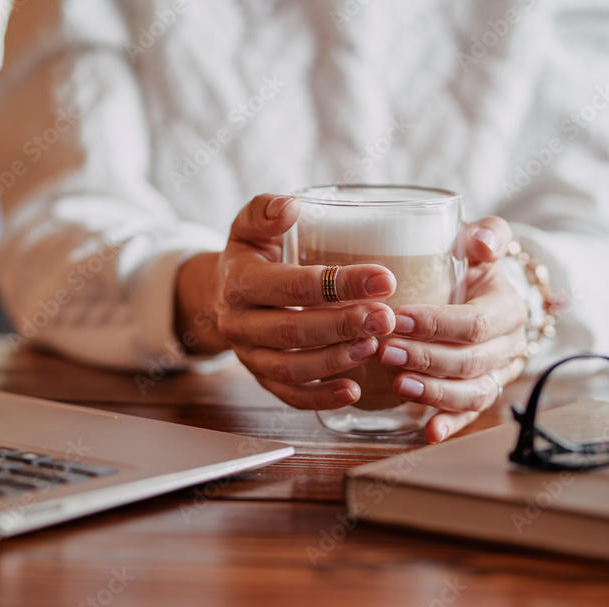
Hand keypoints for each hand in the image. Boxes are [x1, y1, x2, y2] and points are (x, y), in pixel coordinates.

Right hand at [175, 193, 397, 409]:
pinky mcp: (261, 378)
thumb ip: (264, 211)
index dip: (338, 283)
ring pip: (290, 368)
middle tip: (387, 318)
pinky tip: (353, 392)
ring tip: (375, 347)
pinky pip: (289, 395)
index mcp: (239, 282)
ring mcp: (249, 355)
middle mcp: (239, 323)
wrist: (222, 293)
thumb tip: (290, 206)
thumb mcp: (248, 226)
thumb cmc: (251, 255)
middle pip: (292, 330)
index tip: (384, 278)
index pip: (291, 285)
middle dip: (343, 326)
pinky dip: (320, 398)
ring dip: (335, 361)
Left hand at [377, 217, 528, 443]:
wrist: (482, 291)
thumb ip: (486, 233)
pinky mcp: (479, 393)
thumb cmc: (471, 264)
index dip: (436, 324)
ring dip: (434, 393)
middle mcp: (507, 346)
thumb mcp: (479, 242)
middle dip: (426, 359)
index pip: (473, 323)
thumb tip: (484, 243)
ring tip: (398, 385)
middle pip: (469, 361)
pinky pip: (469, 415)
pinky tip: (428, 432)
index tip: (397, 320)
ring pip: (472, 392)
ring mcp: (496, 374)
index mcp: (506, 308)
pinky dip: (450, 425)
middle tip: (386, 351)